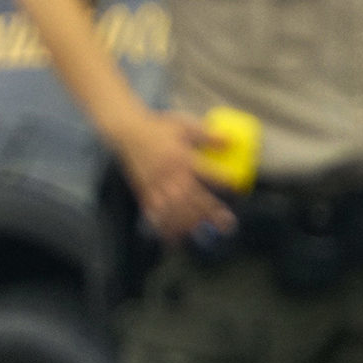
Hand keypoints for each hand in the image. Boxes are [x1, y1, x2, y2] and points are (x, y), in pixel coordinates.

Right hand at [107, 112, 233, 241]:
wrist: (127, 132)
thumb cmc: (158, 128)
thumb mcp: (184, 125)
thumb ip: (207, 135)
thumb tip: (231, 142)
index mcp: (182, 157)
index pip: (206, 171)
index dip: (222, 179)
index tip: (235, 186)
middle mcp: (170, 174)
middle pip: (192, 197)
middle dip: (210, 212)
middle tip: (226, 223)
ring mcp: (156, 185)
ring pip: (175, 209)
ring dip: (191, 222)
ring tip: (204, 230)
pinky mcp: (145, 192)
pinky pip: (156, 213)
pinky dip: (165, 227)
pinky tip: (175, 237)